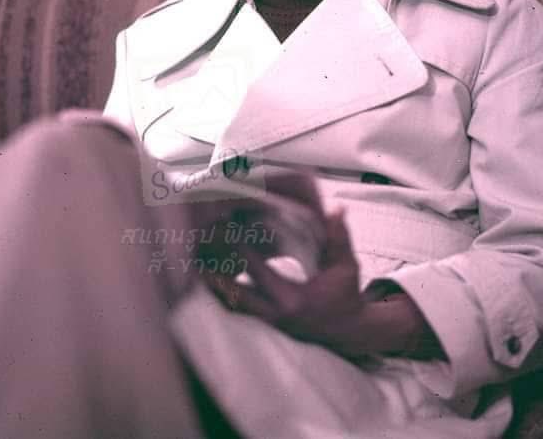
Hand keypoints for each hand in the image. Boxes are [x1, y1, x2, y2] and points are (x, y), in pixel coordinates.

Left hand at [206, 208, 372, 356]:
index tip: (223, 230)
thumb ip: (338, 238)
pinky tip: (209, 281)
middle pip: (234, 292)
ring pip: (232, 305)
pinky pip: (238, 311)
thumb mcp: (345, 267)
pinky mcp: (266, 326)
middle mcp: (275, 314)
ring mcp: (268, 324)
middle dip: (215, 271)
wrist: (349, 332)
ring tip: (193, 265)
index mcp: (292, 299)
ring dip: (215, 286)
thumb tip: (338, 210)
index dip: (239, 249)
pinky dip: (224, 295)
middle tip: (196, 248)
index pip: (257, 271)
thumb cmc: (345, 296)